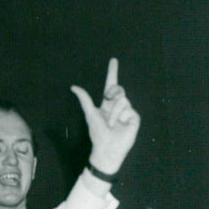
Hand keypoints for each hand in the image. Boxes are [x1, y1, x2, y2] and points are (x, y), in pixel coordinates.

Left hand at [71, 58, 140, 173]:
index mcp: (108, 104)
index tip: (113, 60)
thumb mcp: (90, 114)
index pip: (111, 85)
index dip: (112, 72)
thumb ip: (84, 99)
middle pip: (118, 89)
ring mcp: (127, 112)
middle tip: (108, 102)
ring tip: (111, 124)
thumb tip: (73, 87)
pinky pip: (129, 109)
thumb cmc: (98, 134)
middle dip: (112, 93)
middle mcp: (118, 106)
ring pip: (123, 100)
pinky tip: (121, 125)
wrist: (107, 149)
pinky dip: (122, 117)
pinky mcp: (134, 118)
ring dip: (114, 113)